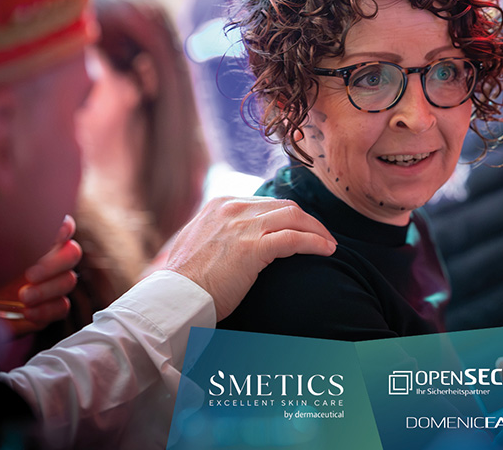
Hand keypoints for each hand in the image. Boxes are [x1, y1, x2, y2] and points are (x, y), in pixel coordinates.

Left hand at [12, 215, 82, 334]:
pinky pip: (62, 307)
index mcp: (35, 240)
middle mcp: (47, 260)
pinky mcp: (49, 308)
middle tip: (30, 273)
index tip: (54, 234)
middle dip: (54, 264)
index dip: (64, 228)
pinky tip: (27, 312)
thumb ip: (1, 236)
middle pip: (72, 254)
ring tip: (23, 297)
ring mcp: (50, 284)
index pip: (63, 225)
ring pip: (68, 281)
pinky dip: (47, 310)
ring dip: (47, 289)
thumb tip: (10, 218)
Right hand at [164, 196, 336, 319]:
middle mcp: (233, 209)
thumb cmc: (186, 281)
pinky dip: (314, 243)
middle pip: (285, 206)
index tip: (303, 229)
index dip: (290, 216)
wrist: (173, 299)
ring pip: (294, 217)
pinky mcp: (252, 247)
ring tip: (329, 244)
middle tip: (323, 237)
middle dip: (308, 221)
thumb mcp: (199, 243)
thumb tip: (235, 238)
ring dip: (317, 230)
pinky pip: (294, 239)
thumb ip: (219, 232)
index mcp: (221, 204)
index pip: (267, 203)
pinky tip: (327, 251)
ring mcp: (242, 226)